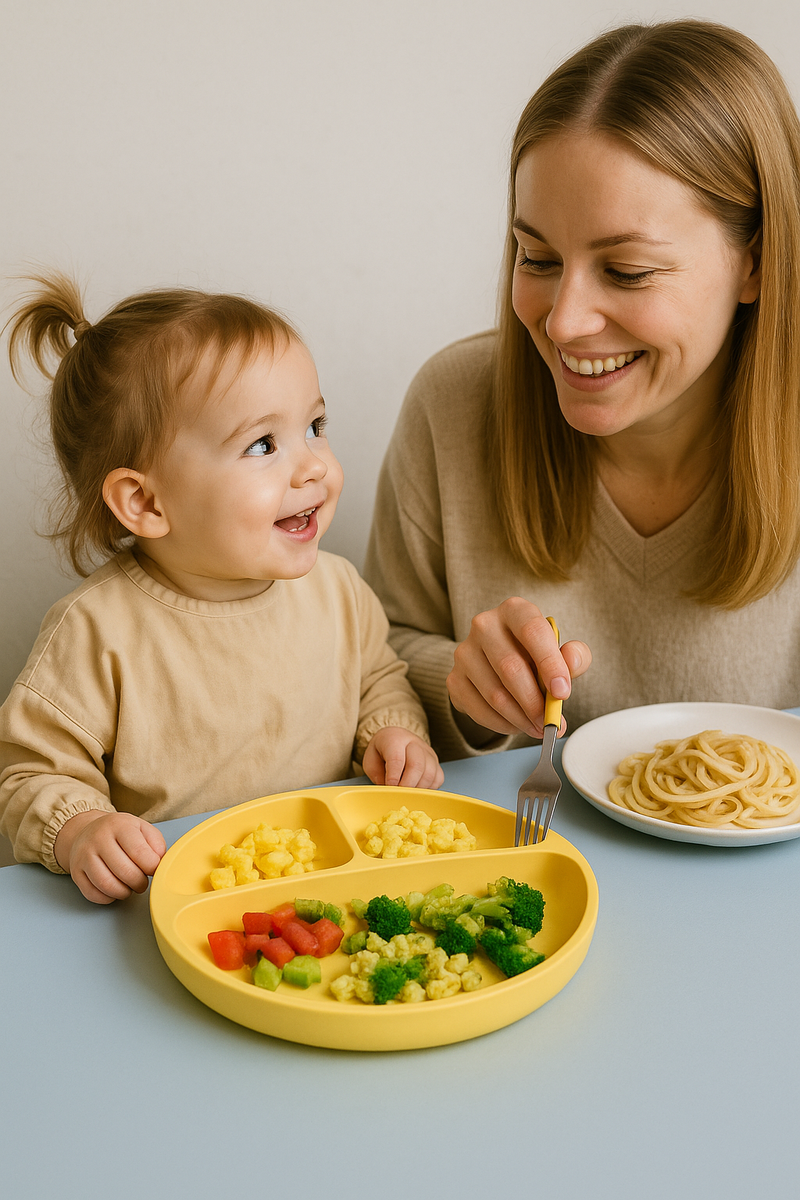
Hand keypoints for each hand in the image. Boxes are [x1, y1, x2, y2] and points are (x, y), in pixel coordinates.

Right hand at [54, 810, 166, 903]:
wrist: (88, 831)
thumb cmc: (120, 833)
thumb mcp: (142, 829)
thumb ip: (156, 844)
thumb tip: (160, 864)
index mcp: (119, 825)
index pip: (139, 852)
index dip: (151, 867)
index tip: (154, 870)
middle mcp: (98, 839)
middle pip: (125, 871)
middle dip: (139, 883)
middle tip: (142, 882)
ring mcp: (84, 856)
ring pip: (107, 885)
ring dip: (124, 892)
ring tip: (130, 887)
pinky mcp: (75, 872)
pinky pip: (93, 894)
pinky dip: (108, 897)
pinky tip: (115, 889)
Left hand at [362, 727, 444, 789]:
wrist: (395, 739)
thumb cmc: (382, 752)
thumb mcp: (371, 761)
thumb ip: (378, 776)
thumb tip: (389, 793)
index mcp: (395, 739)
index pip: (397, 758)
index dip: (393, 776)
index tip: (389, 787)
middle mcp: (414, 743)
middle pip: (417, 765)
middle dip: (407, 785)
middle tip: (399, 795)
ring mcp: (428, 752)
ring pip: (430, 773)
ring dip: (418, 789)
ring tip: (407, 795)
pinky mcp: (436, 762)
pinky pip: (438, 778)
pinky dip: (428, 788)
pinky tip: (417, 790)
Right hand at [447, 598, 591, 738]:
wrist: (501, 663)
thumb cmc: (535, 655)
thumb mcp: (561, 652)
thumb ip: (575, 655)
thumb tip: (572, 661)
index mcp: (515, 610)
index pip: (532, 631)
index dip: (549, 664)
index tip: (563, 692)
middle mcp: (484, 625)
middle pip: (510, 667)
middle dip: (534, 702)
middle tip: (550, 722)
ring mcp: (465, 652)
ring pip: (494, 694)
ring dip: (520, 718)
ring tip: (537, 727)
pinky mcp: (454, 679)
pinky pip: (479, 709)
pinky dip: (501, 724)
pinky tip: (516, 724)